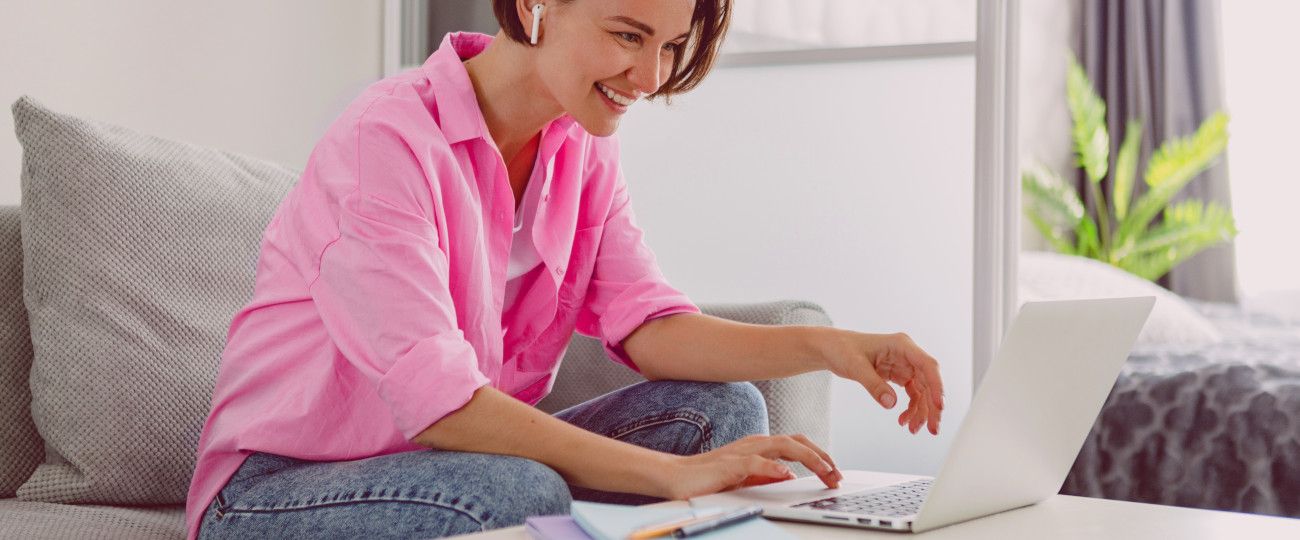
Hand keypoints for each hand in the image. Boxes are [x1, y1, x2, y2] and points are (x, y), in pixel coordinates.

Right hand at [655, 434, 842, 499]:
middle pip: (796, 441)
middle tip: (837, 475)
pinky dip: (772, 467)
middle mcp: (755, 444)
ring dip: (808, 458)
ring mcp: (743, 451)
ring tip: (825, 471)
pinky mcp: (729, 463)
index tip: (835, 473)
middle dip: (821, 456)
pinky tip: (786, 474)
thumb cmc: (710, 477)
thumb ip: (766, 476)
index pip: (797, 445)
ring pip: (782, 446)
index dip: (820, 456)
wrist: (677, 476)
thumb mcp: (746, 478)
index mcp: (760, 446)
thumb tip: (790, 477)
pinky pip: (754, 463)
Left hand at [818, 330, 944, 434]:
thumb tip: (891, 404)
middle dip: (932, 407)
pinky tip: (903, 421)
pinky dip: (910, 409)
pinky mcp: (899, 376)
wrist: (832, 349)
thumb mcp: (855, 367)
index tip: (938, 406)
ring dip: (921, 412)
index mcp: (901, 345)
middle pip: (929, 382)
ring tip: (912, 429)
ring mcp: (904, 366)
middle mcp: (907, 355)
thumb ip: (873, 385)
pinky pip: (912, 395)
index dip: (936, 385)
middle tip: (932, 429)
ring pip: (922, 391)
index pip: (927, 365)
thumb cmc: (842, 349)